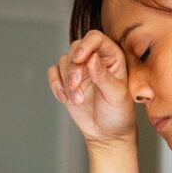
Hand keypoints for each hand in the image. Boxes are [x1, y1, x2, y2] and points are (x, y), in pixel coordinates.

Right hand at [47, 30, 136, 147]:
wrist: (107, 133)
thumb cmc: (118, 113)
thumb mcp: (115, 95)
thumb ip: (103, 76)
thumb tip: (91, 58)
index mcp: (112, 56)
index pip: (96, 38)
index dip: (86, 44)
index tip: (80, 58)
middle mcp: (95, 58)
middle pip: (75, 48)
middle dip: (73, 69)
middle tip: (76, 87)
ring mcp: (80, 68)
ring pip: (64, 61)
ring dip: (67, 82)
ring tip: (78, 100)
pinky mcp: (66, 80)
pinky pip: (53, 72)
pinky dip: (56, 85)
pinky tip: (65, 99)